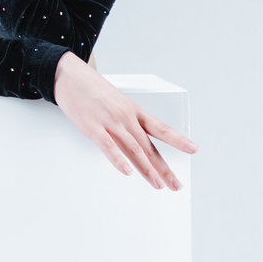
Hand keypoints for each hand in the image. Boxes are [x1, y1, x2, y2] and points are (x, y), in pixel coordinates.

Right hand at [52, 53, 195, 189]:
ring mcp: (110, 122)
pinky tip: (126, 171)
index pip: (160, 127)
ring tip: (157, 184)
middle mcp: (126, 117)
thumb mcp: (117, 102)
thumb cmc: (92, 90)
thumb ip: (127, 122)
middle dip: (163, 168)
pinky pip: (108, 146)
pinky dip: (118, 160)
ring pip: (133, 150)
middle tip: (175, 184)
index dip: (178, 139)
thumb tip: (137, 141)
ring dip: (147, 169)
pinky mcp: (92, 128)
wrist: (70, 76)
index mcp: (134, 110)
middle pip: (149, 147)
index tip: (193, 149)